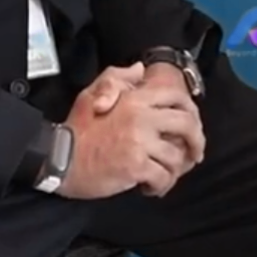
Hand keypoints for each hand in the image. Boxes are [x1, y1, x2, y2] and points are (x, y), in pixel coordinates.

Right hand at [59, 68, 204, 199]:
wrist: (60, 157)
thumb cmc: (77, 127)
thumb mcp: (93, 92)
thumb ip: (118, 77)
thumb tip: (141, 70)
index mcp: (135, 99)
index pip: (176, 97)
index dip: (190, 110)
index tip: (191, 123)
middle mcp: (142, 118)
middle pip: (187, 124)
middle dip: (196, 141)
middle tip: (193, 153)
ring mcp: (140, 143)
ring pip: (176, 156)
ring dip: (175, 170)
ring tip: (165, 175)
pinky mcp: (135, 167)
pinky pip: (163, 177)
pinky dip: (161, 185)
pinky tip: (151, 187)